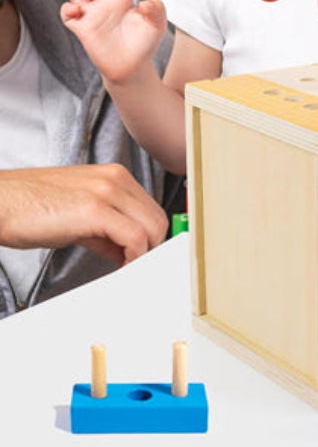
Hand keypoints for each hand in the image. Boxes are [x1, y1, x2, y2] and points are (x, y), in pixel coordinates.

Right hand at [0, 164, 168, 264]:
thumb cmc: (30, 208)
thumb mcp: (79, 214)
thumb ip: (107, 230)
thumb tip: (127, 250)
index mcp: (115, 176)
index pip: (151, 208)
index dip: (152, 237)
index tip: (145, 257)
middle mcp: (116, 179)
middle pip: (157, 218)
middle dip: (152, 247)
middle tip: (137, 268)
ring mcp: (108, 191)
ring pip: (152, 227)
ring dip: (145, 255)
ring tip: (127, 270)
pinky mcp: (95, 210)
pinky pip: (134, 237)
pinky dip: (134, 257)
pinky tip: (121, 268)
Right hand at [61, 0, 166, 83]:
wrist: (133, 67)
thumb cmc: (144, 44)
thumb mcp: (157, 25)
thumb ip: (157, 11)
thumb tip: (148, 1)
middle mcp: (104, 3)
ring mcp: (92, 15)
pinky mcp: (82, 29)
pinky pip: (68, 15)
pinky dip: (68, 8)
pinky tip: (77, 8)